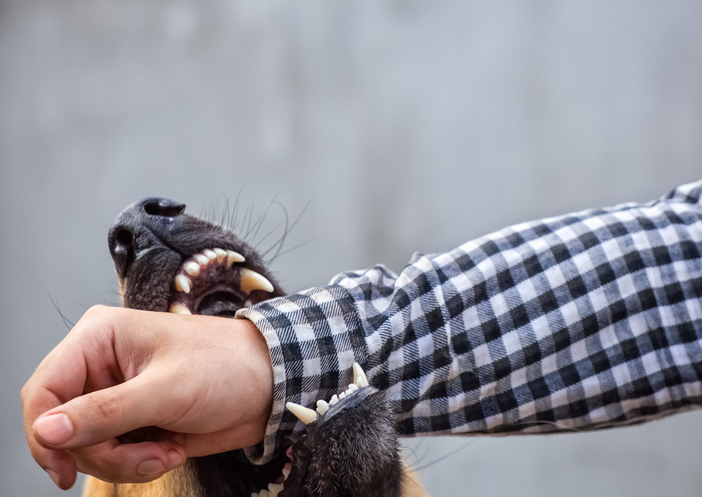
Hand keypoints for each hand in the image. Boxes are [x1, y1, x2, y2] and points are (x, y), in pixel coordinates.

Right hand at [21, 305, 272, 488]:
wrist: (270, 386)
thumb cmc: (227, 367)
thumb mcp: (167, 390)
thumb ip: (104, 414)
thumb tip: (46, 431)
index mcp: (100, 337)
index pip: (44, 388)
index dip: (44, 433)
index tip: (64, 469)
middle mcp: (101, 364)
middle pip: (62, 426)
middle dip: (101, 453)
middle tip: (146, 455)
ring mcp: (116, 395)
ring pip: (86, 447)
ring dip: (123, 462)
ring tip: (165, 451)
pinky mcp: (133, 420)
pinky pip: (112, 456)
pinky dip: (137, 464)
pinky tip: (170, 449)